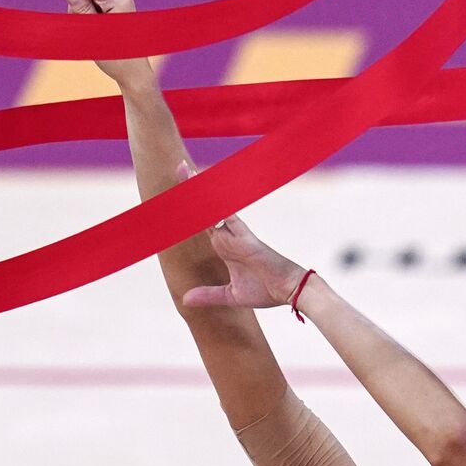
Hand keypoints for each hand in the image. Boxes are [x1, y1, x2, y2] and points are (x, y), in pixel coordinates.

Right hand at [54, 0, 154, 88]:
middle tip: (78, 21)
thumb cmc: (116, 55)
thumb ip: (81, 10)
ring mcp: (120, 0)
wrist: (133, 71)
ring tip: (90, 32)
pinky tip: (94, 29)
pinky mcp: (117, 6)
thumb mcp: (94, 33)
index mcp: (117, 0)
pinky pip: (94, 3)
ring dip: (81, 10)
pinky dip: (87, 14)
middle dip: (75, 0)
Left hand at [174, 161, 308, 310]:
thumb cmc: (266, 290)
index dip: (189, 208)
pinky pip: (229, 218)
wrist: (289, 291)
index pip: (202, 223)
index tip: (176, 194)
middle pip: (206, 209)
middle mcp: (228, 237)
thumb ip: (208, 295)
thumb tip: (185, 299)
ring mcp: (236, 236)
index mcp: (224, 247)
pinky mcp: (246, 239)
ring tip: (185, 171)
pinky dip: (216, 208)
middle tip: (179, 166)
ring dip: (200, 191)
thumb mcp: (230, 295)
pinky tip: (204, 192)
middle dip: (191, 189)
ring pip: (214, 209)